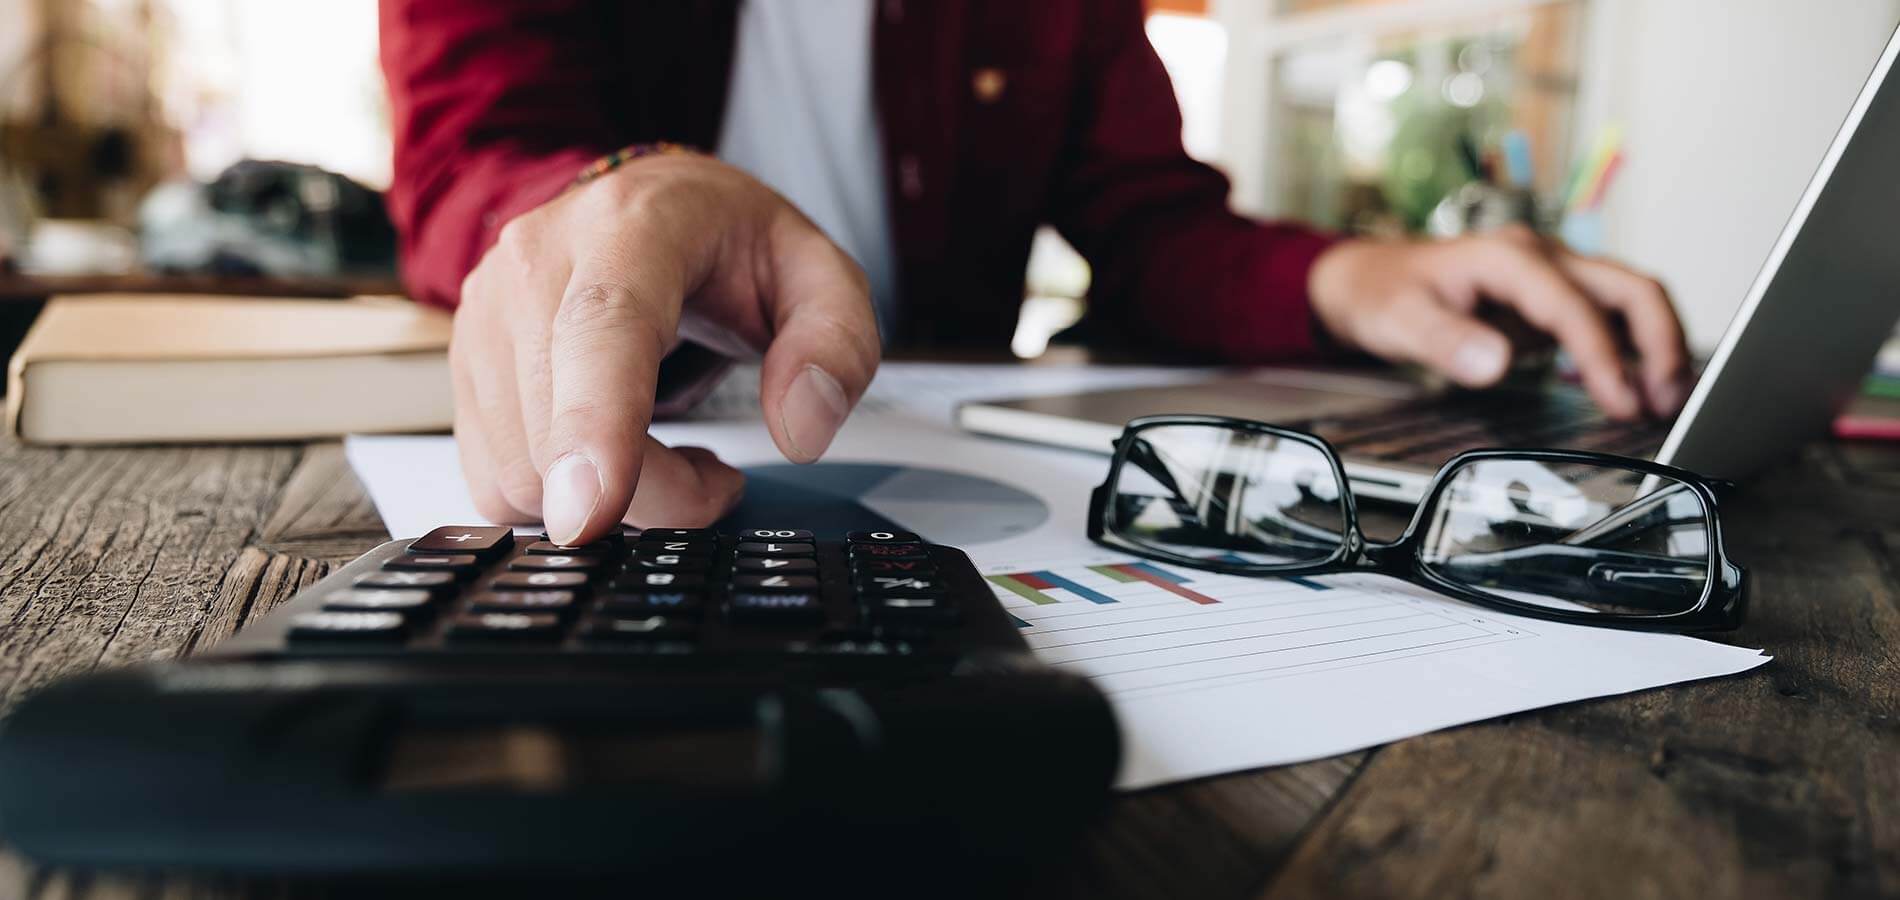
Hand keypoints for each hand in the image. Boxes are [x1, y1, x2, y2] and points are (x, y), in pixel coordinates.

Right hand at [453, 153, 879, 544]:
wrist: (647, 210)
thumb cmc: (732, 248)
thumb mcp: (822, 278)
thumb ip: (836, 347)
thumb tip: (800, 430)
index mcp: (631, 227)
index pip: (599, 328)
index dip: (593, 426)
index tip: (591, 512)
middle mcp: (536, 261)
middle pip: (559, 426)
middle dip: (650, 495)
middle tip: (717, 478)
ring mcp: (485, 314)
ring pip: (520, 470)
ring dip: (607, 501)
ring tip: (670, 454)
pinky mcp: (464, 365)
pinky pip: (497, 480)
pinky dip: (560, 499)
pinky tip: (613, 457)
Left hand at [1307, 225, 1690, 419]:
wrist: (1365, 278)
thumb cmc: (1381, 292)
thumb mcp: (1399, 319)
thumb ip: (1445, 341)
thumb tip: (1495, 363)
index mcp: (1509, 258)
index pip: (1574, 306)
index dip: (1604, 355)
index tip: (1620, 401)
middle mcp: (1540, 258)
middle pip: (1629, 288)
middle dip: (1660, 342)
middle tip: (1669, 400)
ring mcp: (1549, 276)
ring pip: (1628, 299)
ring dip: (1655, 345)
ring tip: (1666, 400)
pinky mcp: (1549, 298)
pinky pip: (1606, 317)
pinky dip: (1631, 348)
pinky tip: (1636, 386)